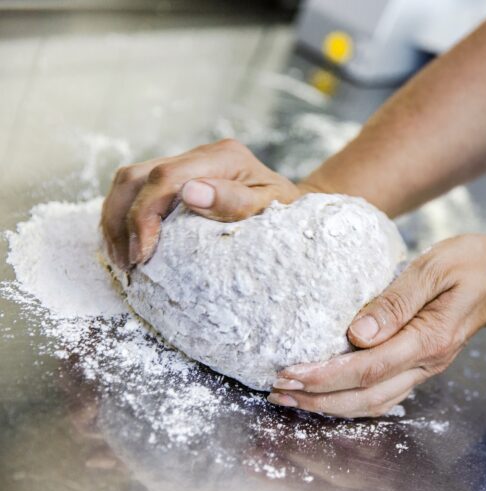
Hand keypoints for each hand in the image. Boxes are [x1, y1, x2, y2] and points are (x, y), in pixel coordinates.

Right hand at [101, 138, 305, 269]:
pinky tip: (126, 245)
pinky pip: (136, 190)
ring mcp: (186, 163)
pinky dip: (123, 217)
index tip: (142, 254)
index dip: (144, 216)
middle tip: (127, 263)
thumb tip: (191, 192)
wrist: (293, 207)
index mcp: (224, 157)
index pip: (165, 178)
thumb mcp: (272, 208)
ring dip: (115, 219)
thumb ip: (235, 202)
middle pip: (137, 175)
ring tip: (122, 259)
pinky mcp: (177, 176)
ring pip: (129, 180)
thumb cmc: (286, 215)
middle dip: (120, 220)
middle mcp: (200, 154)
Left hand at [269, 234, 485, 417]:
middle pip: (364, 397)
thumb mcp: (433, 268)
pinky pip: (381, 395)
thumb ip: (395, 300)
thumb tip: (355, 333)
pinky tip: (325, 394)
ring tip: (291, 397)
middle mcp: (426, 363)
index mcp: (428, 339)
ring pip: (372, 404)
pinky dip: (348, 401)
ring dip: (328, 406)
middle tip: (277, 392)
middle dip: (317, 398)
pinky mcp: (420, 367)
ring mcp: (424, 369)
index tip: (288, 372)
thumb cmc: (470, 264)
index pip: (367, 369)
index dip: (324, 376)